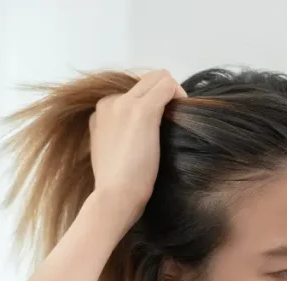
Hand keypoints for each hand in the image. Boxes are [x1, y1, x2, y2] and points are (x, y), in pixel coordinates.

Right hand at [89, 69, 186, 224]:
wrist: (114, 196)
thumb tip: (144, 132)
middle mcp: (109, 102)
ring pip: (158, 77)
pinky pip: (167, 85)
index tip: (162, 122)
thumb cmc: (118, 185)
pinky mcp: (141, 111)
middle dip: (165, 93)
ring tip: (180, 116)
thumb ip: (122, 136)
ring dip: (173, 92)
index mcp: (101, 112)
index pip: (133, 92)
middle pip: (146, 80)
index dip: (152, 102)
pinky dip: (179, 94)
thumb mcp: (114, 153)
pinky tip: (185, 110)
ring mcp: (124, 104)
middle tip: (176, 116)